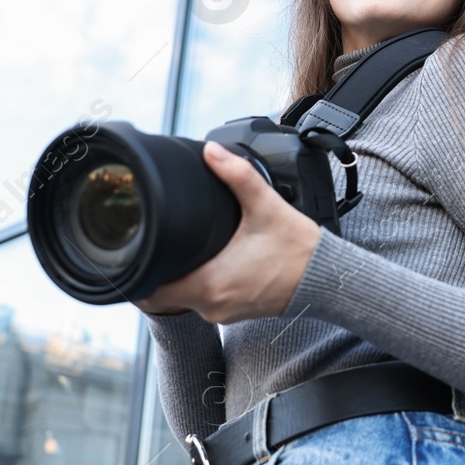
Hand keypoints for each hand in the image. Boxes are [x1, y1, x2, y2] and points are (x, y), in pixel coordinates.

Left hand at [134, 142, 321, 323]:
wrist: (328, 279)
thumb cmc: (299, 250)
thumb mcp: (265, 206)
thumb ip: (236, 175)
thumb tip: (212, 151)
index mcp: (210, 283)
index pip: (153, 291)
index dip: (139, 274)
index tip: (136, 253)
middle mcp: (212, 305)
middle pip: (166, 294)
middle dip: (159, 270)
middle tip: (156, 243)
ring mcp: (225, 312)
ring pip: (186, 298)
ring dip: (180, 277)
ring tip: (180, 250)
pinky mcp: (237, 312)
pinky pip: (207, 301)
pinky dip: (202, 284)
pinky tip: (207, 262)